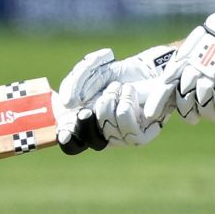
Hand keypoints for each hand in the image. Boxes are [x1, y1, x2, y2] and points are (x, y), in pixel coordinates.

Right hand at [55, 42, 175, 149]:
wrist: (148, 70)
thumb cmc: (117, 73)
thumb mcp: (90, 71)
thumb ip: (74, 83)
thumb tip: (67, 104)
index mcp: (84, 124)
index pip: (72, 143)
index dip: (67, 138)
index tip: (66, 130)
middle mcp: (102, 135)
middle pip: (88, 139)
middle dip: (86, 120)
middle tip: (87, 106)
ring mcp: (121, 138)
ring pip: (107, 129)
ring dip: (108, 102)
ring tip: (117, 86)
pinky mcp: (141, 136)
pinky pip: (128, 127)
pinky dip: (125, 103)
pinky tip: (128, 91)